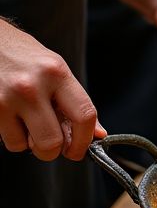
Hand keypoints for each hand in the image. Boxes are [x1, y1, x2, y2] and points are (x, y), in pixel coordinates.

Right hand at [0, 20, 104, 160]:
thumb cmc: (23, 56)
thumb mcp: (56, 70)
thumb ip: (76, 102)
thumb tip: (98, 134)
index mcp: (57, 73)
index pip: (84, 116)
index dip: (84, 141)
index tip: (79, 150)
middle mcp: (32, 86)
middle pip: (52, 141)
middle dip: (53, 150)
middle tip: (51, 144)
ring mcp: (6, 98)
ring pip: (25, 146)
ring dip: (29, 143)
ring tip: (27, 124)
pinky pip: (6, 140)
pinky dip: (12, 137)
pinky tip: (12, 119)